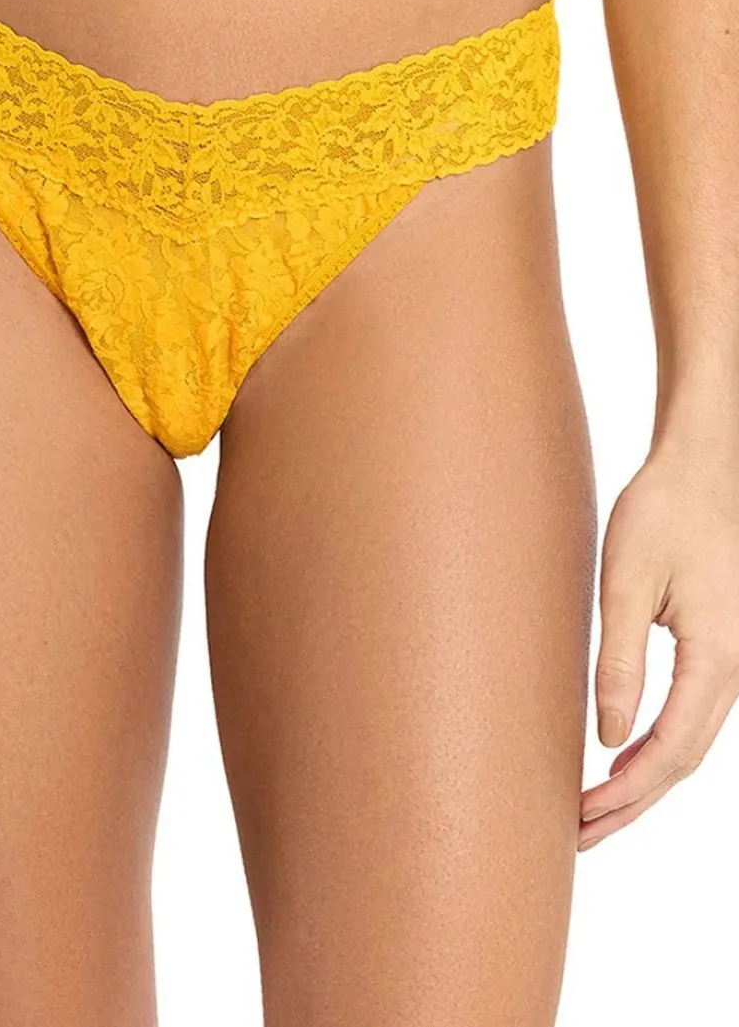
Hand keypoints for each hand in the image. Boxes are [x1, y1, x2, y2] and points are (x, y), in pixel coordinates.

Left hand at [580, 439, 738, 847]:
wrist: (701, 469)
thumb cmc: (663, 513)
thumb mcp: (627, 584)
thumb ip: (619, 661)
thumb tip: (606, 736)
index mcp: (716, 658)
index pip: (672, 749)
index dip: (627, 792)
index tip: (585, 816)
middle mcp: (732, 669)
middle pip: (684, 760)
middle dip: (632, 803)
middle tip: (579, 833)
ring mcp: (728, 661)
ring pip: (689, 742)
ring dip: (644, 782)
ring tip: (595, 812)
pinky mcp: (714, 648)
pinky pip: (690, 716)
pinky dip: (656, 748)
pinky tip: (623, 758)